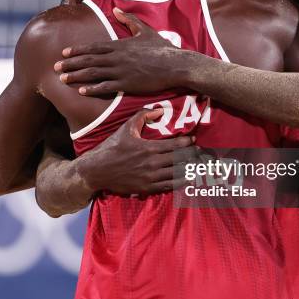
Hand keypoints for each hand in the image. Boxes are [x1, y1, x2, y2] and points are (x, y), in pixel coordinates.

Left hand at [54, 8, 192, 95]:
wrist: (175, 65)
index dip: (77, 50)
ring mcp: (121, 71)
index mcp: (120, 45)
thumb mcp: (145, 31)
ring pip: (93, 73)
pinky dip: (92, 89)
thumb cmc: (162, 48)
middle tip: (55, 67)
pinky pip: (106, 87)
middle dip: (70, 64)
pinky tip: (81, 91)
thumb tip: (116, 10)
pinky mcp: (128, 84)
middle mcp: (117, 57)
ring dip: (76, 76)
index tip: (63, 53)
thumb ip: (129, 20)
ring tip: (62, 79)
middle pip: (88, 60)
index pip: (93, 47)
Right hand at [78, 108, 201, 194]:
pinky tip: (187, 179)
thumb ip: (143, 115)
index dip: (188, 143)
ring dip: (189, 170)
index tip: (194, 140)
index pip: (176, 145)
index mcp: (149, 148)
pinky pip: (168, 186)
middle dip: (192, 156)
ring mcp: (151, 177)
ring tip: (199, 167)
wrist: (97, 170)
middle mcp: (153, 163)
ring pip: (177, 174)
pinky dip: (180, 182)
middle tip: (201, 154)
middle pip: (180, 160)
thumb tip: (159, 110)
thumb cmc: (112, 147)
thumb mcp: (126, 128)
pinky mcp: (147, 188)